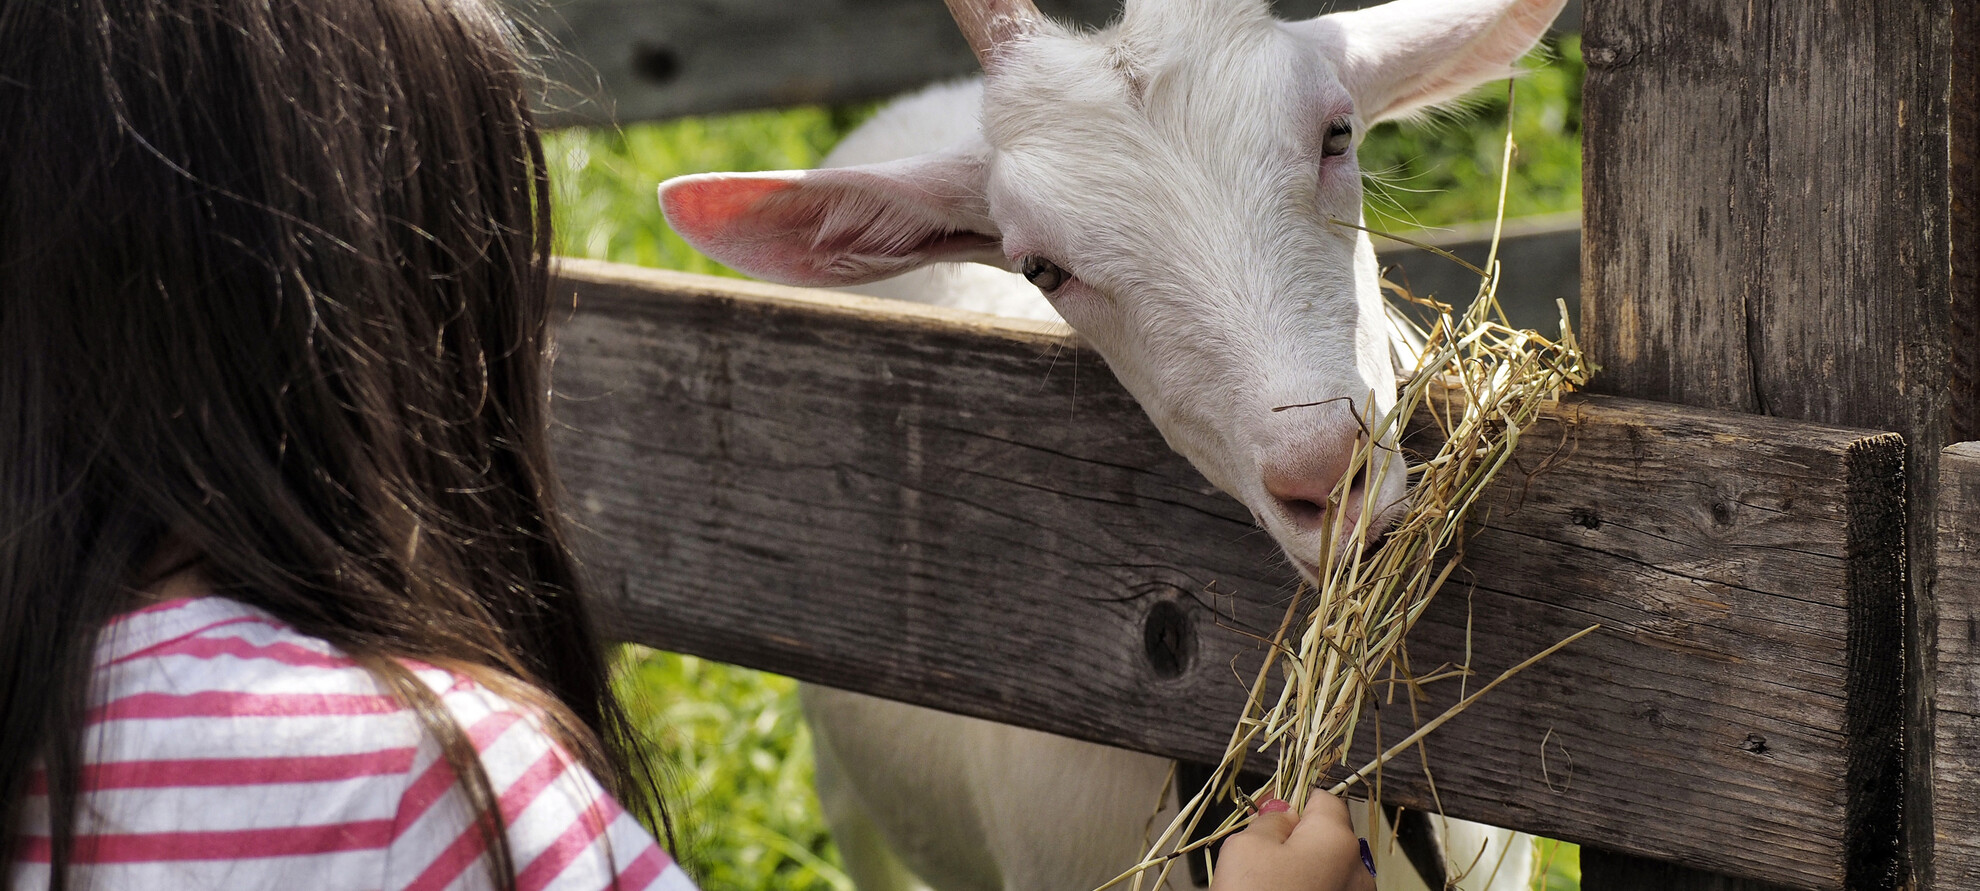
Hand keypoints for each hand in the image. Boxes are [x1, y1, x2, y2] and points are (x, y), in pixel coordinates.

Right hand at [1210, 794, 1375, 890]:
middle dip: (1296, 841)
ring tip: (1265, 887)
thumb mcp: (1245, 847)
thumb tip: (1283, 811)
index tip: (1268, 812)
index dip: (1294, 800)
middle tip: (1259, 856)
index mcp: (1337, 839)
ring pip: (1327, 871)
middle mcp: (1357, 871)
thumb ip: (1269, 819)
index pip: (1324, 799)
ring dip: (1301, 873)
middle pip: (1327, 838)